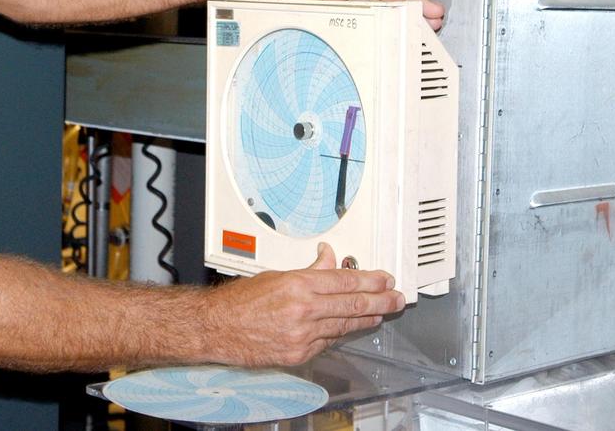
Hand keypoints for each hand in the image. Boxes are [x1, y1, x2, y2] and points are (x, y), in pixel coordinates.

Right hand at [202, 244, 405, 366]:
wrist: (217, 328)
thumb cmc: (240, 301)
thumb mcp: (277, 275)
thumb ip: (308, 270)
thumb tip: (329, 260)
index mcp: (299, 285)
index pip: (346, 281)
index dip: (371, 280)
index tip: (385, 279)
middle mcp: (304, 310)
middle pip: (353, 304)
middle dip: (380, 301)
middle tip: (397, 298)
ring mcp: (303, 335)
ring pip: (344, 326)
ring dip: (364, 319)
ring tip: (379, 314)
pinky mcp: (299, 354)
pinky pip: (327, 342)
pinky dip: (338, 334)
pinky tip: (347, 329)